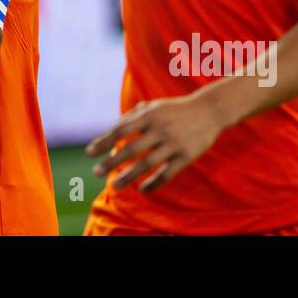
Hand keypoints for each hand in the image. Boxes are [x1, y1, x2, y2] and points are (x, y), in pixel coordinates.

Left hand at [85, 92, 225, 193]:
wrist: (209, 110)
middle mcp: (160, 129)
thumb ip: (132, 117)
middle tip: (96, 171)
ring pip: (147, 164)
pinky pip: (167, 174)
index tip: (89, 153)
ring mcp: (174, 144)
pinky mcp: (186, 156)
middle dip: (111, 162)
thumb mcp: (152, 106)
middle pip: (131, 149)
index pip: (120, 130)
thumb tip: (112, 135)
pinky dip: (153, 184)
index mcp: (149, 115)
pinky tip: (142, 190)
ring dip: (128, 176)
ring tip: (114, 186)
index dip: (103, 142)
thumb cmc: (174, 110)